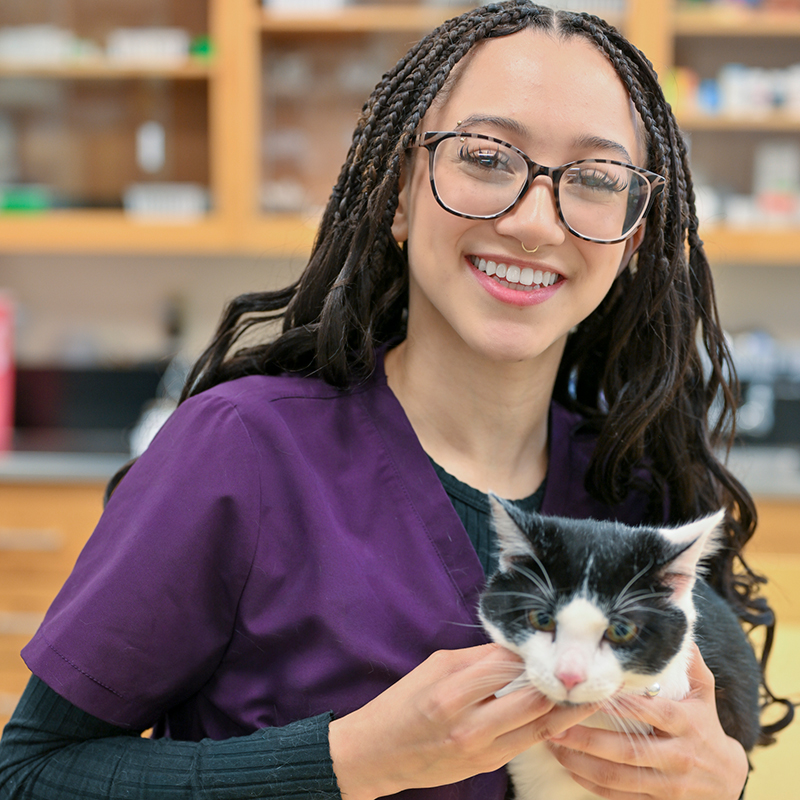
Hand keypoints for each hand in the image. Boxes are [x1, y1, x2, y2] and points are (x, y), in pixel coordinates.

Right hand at [329, 644, 597, 799]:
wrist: (378, 753)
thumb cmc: (403, 702)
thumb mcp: (436, 666)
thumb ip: (479, 658)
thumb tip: (517, 647)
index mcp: (451, 693)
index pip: (507, 664)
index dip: (534, 650)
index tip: (553, 638)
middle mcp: (470, 726)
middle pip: (533, 698)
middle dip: (559, 680)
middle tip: (580, 663)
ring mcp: (482, 751)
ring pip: (540, 725)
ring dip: (566, 706)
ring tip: (588, 688)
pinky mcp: (488, 767)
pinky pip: (528, 742)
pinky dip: (548, 724)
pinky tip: (565, 711)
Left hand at [546, 643, 748, 798]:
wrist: (729, 778)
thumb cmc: (706, 725)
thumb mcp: (704, 692)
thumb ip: (689, 662)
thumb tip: (676, 628)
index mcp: (686, 723)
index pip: (650, 712)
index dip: (620, 706)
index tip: (589, 695)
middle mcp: (677, 756)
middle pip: (628, 750)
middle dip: (587, 739)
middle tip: (554, 725)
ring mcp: (668, 785)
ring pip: (619, 778)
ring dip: (581, 763)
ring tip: (552, 745)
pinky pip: (620, 797)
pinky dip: (591, 785)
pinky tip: (569, 767)